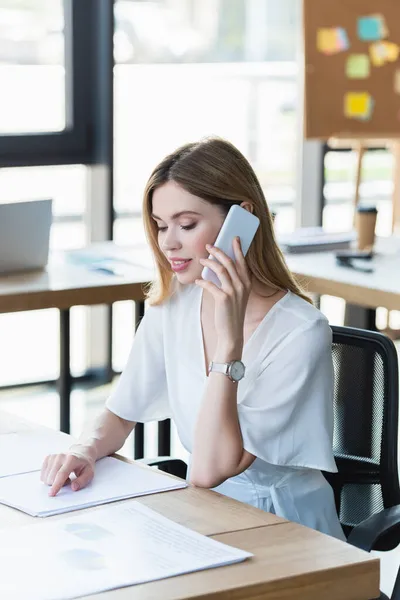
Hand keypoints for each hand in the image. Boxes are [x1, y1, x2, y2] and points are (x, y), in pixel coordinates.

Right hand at [41, 444, 95, 496]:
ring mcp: (53, 456)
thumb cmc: (84, 464)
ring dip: (54, 481)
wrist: (81, 453)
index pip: (61, 474)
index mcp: (71, 459)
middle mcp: (61, 456)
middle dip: (58, 484)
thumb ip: (82, 481)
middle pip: (52, 477)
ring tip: (64, 476)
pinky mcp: (48, 458)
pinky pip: (43, 475)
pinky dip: (49, 478)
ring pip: (46, 477)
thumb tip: (74, 487)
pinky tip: (56, 474)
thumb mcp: (89, 473)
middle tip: (68, 479)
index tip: (52, 493)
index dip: (56, 485)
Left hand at [196, 238, 250, 354]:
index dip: (238, 248)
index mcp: (247, 283)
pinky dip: (202, 281)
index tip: (233, 238)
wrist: (232, 332)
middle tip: (209, 245)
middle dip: (218, 251)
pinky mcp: (223, 298)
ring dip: (209, 262)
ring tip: (201, 260)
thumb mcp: (236, 295)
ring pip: (220, 269)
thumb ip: (231, 282)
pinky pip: (210, 284)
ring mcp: (234, 291)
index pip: (242, 261)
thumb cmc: (231, 312)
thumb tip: (217, 268)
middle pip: (229, 262)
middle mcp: (242, 285)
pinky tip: (198, 281)